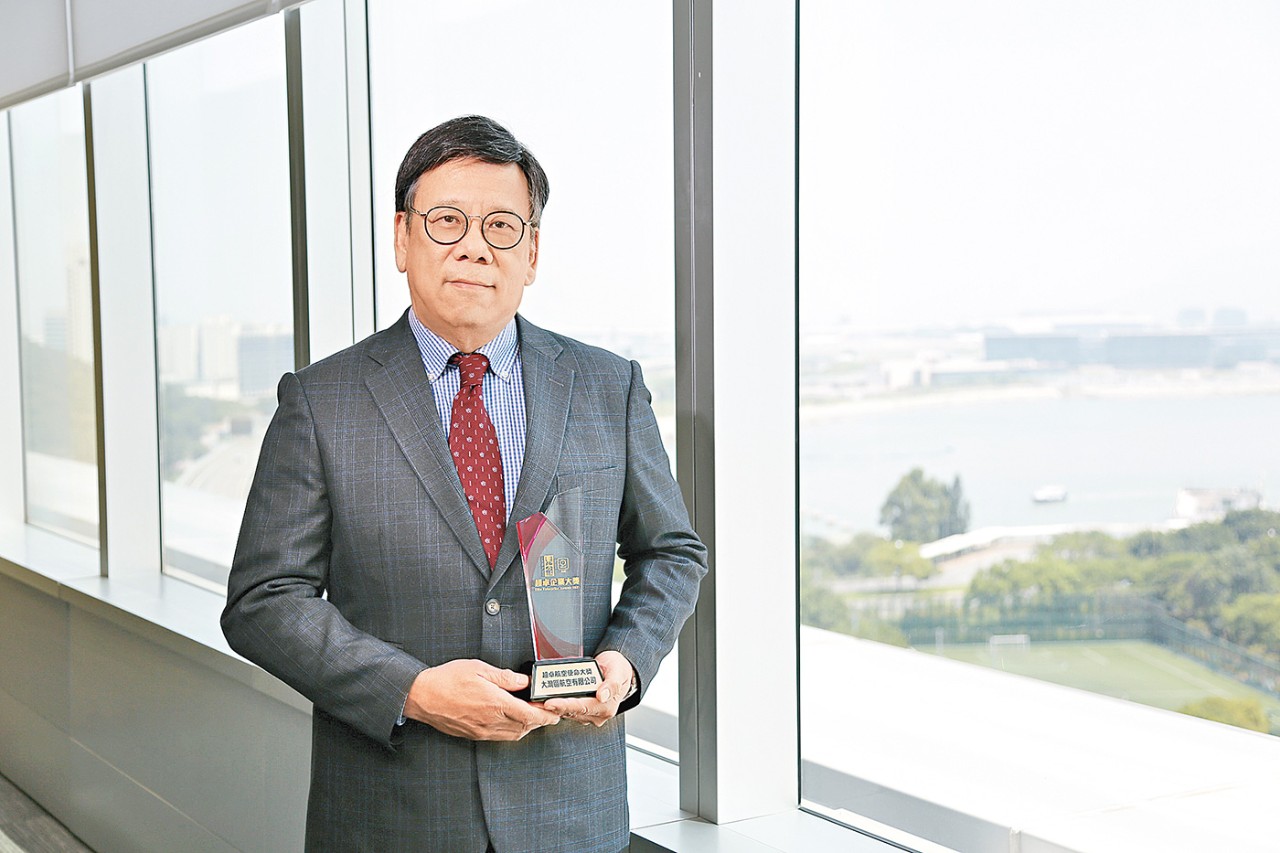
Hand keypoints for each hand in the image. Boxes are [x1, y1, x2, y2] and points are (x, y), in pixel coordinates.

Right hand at [404, 659, 560, 740]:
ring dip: (527, 727)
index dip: (546, 715)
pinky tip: (512, 721)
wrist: (421, 697)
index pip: (530, 714)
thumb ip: (505, 677)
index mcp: (495, 703)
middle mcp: (491, 721)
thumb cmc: (447, 680)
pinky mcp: (474, 734)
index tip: (555, 711)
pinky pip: (500, 737)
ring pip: (514, 734)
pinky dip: (512, 731)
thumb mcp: (478, 669)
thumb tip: (523, 681)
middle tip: (548, 711)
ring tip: (533, 715)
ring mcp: (482, 730)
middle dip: (540, 721)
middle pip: (525, 727)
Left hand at [542, 650, 634, 726]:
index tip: (550, 703)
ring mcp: (588, 714)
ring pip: (566, 711)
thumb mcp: (619, 671)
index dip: (565, 705)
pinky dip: (556, 702)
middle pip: (571, 711)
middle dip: (553, 706)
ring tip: (537, 698)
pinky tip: (544, 697)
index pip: (582, 707)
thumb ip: (612, 684)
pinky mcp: (580, 711)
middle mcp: (597, 714)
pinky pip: (566, 708)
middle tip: (536, 701)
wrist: (618, 670)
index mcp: (606, 707)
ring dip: (552, 705)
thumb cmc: (618, 669)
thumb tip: (602, 695)